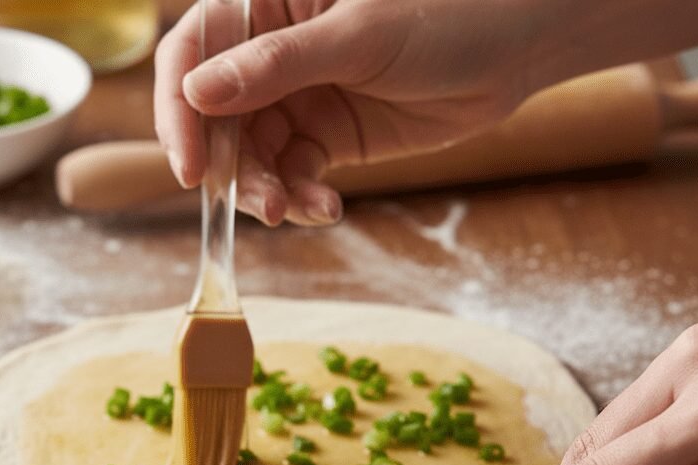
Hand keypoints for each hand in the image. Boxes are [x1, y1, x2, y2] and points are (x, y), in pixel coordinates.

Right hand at [154, 0, 553, 225]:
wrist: (514, 49)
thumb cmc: (446, 14)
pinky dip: (302, 197)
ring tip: (295, 211)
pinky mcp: (328, 136)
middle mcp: (272, 51)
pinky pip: (295, 174)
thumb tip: (198, 94)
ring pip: (256, 155)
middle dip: (233, 167)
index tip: (191, 168)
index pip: (195, 53)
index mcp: (266, 2)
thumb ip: (277, 66)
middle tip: (258, 206)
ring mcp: (299, 95)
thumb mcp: (357, 37)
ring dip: (268, 190)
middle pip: (220, 117)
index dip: (182, 111)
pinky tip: (326, 208)